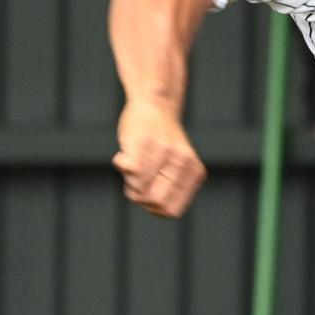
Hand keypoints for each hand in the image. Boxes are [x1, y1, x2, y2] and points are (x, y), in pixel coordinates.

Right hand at [113, 102, 206, 217]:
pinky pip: (129, 169)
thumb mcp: (177, 167)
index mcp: (193, 171)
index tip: (149, 194)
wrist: (156, 104)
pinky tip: (125, 153)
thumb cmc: (164, 141)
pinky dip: (121, 164)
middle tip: (137, 181)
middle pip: (154, 202)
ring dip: (130, 182)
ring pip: (139, 189)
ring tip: (133, 165)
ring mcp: (164, 152)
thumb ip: (169, 190)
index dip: (155, 209)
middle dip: (141, 199)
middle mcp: (182, 162)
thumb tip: (157, 208)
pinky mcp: (144, 142)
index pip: (171, 210)